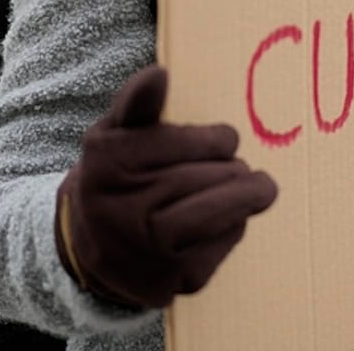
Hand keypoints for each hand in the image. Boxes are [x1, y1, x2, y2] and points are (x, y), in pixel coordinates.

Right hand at [54, 67, 277, 309]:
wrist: (95, 248)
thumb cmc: (117, 177)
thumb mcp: (115, 134)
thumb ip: (137, 103)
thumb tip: (159, 73)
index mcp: (106, 164)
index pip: (177, 144)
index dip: (213, 140)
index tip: (227, 139)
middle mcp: (120, 210)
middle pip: (200, 179)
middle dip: (231, 168)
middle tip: (241, 164)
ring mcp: (145, 251)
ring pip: (212, 215)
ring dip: (245, 196)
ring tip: (258, 187)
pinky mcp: (171, 281)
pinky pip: (217, 248)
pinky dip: (233, 228)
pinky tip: (230, 218)